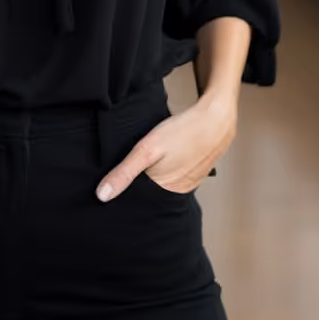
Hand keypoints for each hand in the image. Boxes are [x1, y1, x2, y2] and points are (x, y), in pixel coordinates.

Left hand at [95, 92, 236, 201]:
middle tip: (132, 165)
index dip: (126, 193)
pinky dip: (168, 167)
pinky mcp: (196, 171)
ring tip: (148, 160)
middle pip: (152, 192)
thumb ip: (125, 172)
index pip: (139, 200)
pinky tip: (166, 155)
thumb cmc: (182, 132)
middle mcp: (179, 192)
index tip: (113, 184)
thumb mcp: (147, 149)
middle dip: (139, 183)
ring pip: (164, 182)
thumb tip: (102, 196)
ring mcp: (189, 182)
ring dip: (155, 174)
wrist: (216, 119)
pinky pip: (176, 174)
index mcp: (165, 192)